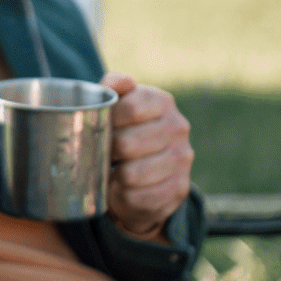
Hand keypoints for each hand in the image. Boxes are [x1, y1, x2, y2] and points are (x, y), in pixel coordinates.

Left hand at [102, 72, 192, 239]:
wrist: (144, 172)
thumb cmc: (123, 131)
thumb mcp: (116, 105)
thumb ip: (112, 87)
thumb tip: (119, 82)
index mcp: (162, 102)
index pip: (130, 109)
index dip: (107, 120)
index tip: (98, 126)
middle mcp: (178, 128)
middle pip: (127, 144)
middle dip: (107, 152)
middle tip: (102, 153)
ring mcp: (182, 160)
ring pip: (131, 174)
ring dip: (113, 176)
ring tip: (111, 171)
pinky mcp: (179, 189)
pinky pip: (137, 197)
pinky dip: (122, 196)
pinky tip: (122, 188)